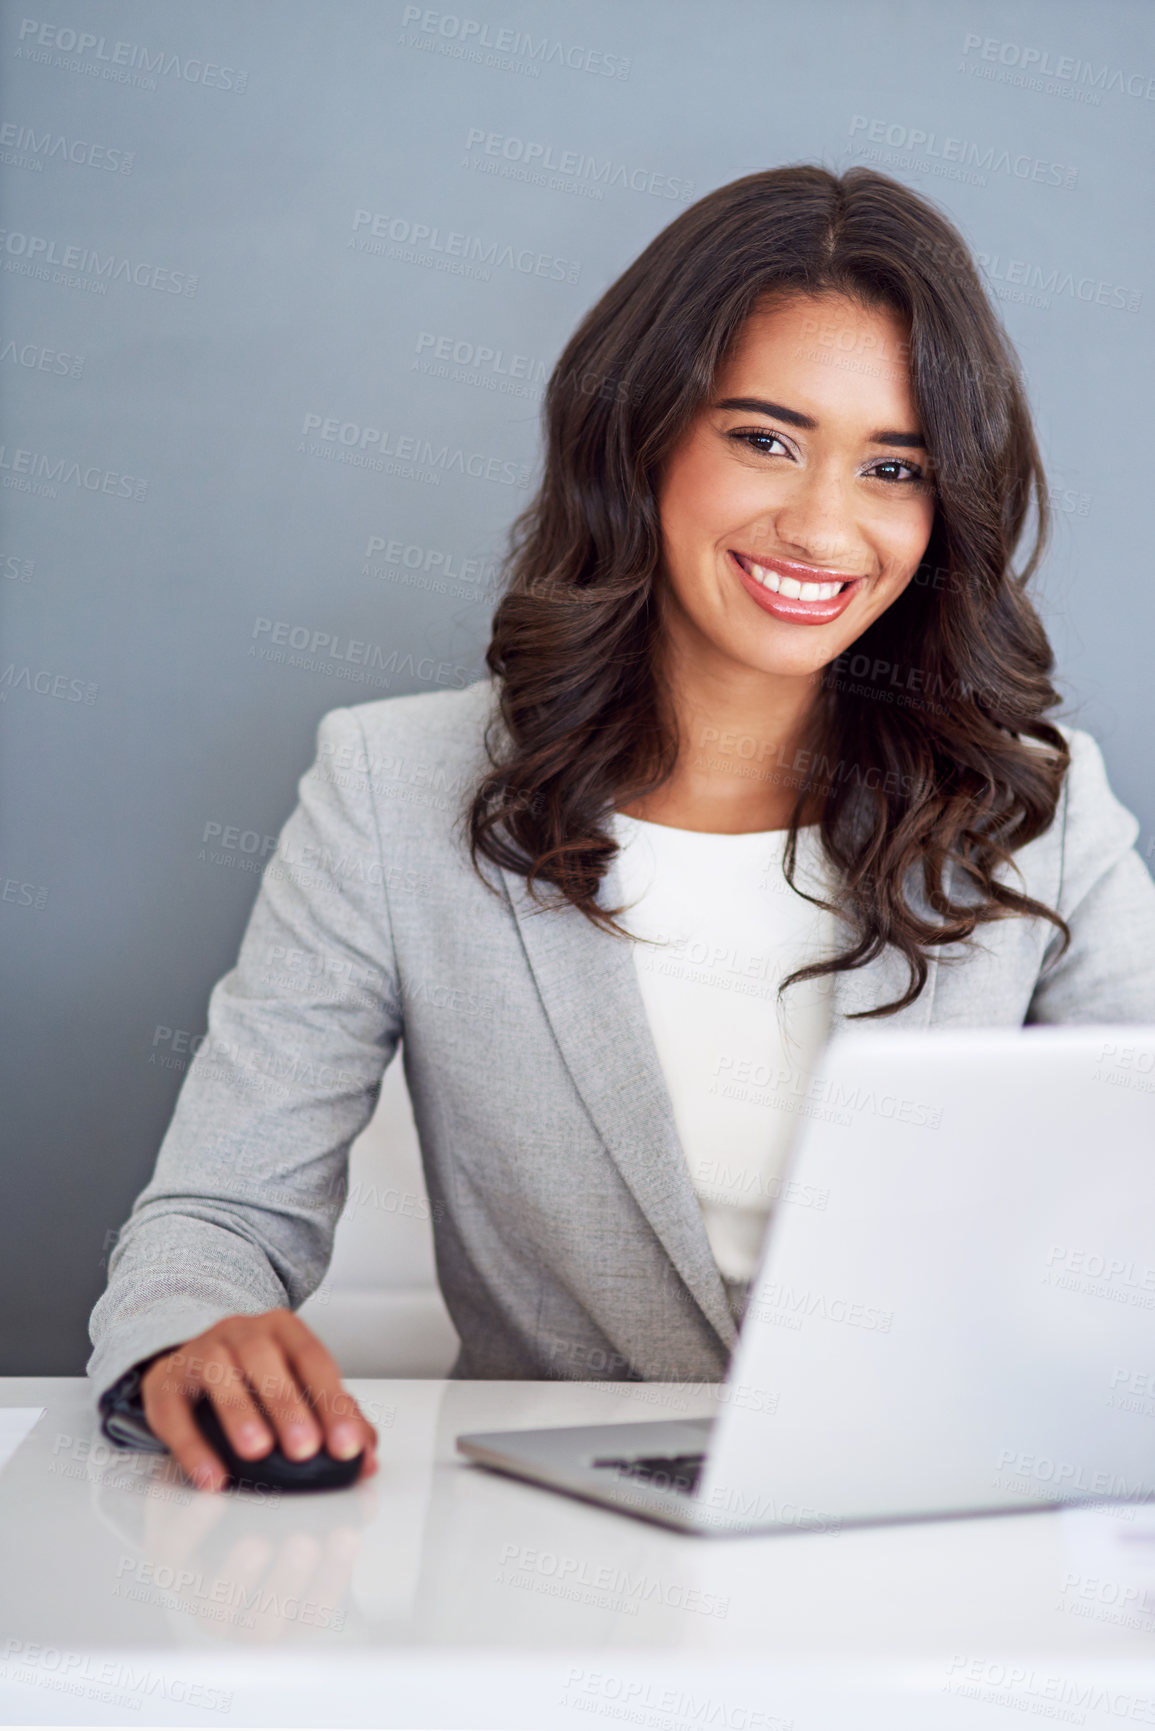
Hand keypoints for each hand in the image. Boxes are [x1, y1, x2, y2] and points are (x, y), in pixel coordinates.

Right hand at [140, 1309, 378, 1492]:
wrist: (190, 1360)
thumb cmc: (254, 1377)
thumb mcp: (296, 1386)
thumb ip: (332, 1418)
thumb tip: (368, 1459)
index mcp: (283, 1331)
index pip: (314, 1360)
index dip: (332, 1402)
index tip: (347, 1446)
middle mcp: (243, 1332)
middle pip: (266, 1361)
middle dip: (288, 1405)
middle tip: (305, 1448)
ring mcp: (201, 1351)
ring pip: (219, 1373)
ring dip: (240, 1413)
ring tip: (257, 1451)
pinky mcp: (164, 1382)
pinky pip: (174, 1412)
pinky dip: (192, 1447)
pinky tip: (211, 1476)